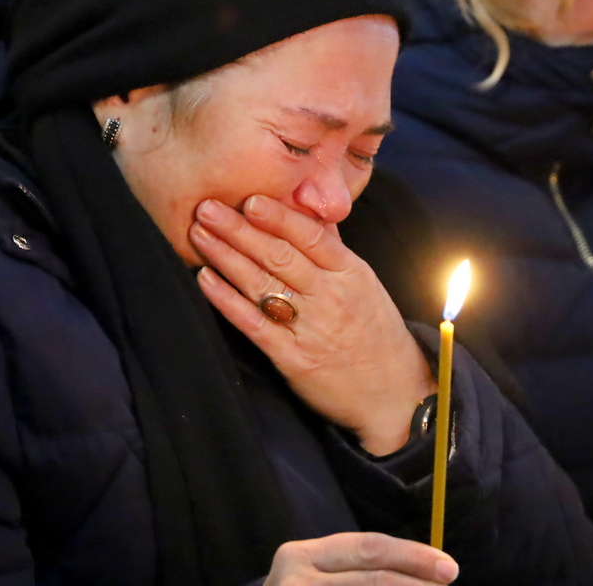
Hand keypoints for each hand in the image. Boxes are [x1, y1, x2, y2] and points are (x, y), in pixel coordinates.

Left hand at [192, 195, 435, 455]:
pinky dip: (227, 300)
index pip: (310, 236)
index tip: (249, 198)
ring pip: (262, 283)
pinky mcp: (293, 358)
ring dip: (226, 256)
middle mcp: (330, 296)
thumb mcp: (364, 284)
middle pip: (279, 255)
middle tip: (207, 206)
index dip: (278, 216)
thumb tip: (307, 211)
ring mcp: (310, 327)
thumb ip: (333, 250)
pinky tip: (205, 279)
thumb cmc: (376, 334)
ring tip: (199, 233)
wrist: (394, 394)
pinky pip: (254, 324)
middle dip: (239, 229)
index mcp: (350, 272)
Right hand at [264, 533, 458, 584]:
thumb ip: (360, 569)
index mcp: (302, 555)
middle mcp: (296, 579)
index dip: (412, 556)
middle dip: (416, 581)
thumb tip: (425, 572)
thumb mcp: (320, 576)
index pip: (368, 547)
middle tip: (449, 580)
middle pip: (372, 577)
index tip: (447, 567)